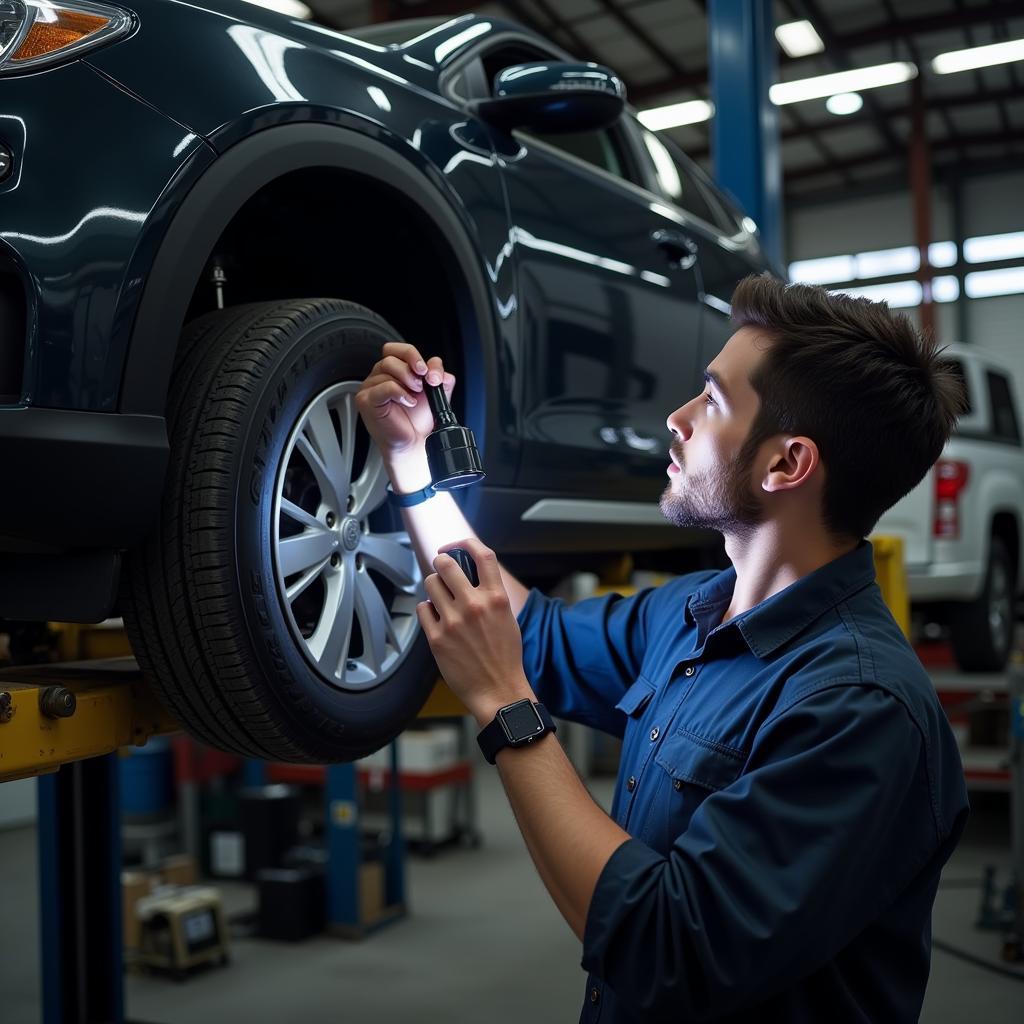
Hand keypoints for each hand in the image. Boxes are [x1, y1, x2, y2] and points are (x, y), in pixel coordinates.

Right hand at [356, 342, 454, 460]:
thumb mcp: (435, 392)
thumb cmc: (418, 420)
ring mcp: (371, 387)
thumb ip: (439, 375)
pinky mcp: (366, 400)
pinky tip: (408, 401)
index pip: (396, 349)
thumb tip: (436, 366)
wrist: (414, 443)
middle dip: (412, 368)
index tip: (426, 369)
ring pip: (387, 367)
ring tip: (415, 396)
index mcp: (393, 371)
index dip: (412, 354)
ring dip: (407, 381)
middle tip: (423, 384)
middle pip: (391, 357)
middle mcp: (380, 376)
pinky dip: (399, 392)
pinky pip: (383, 386)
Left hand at [416, 537, 533, 724]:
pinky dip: (427, 610)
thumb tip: (470, 576)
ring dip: (433, 587)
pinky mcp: (437, 638)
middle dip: (441, 563)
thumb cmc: (505, 657)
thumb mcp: (507, 618)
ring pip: (430, 584)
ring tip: (440, 599)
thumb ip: (490, 595)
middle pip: (446, 564)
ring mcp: (453, 621)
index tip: (455, 546)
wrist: (498, 690)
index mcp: (496, 598)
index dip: (465, 543)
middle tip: (441, 570)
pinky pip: (423, 609)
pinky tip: (437, 619)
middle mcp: (474, 605)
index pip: (482, 554)